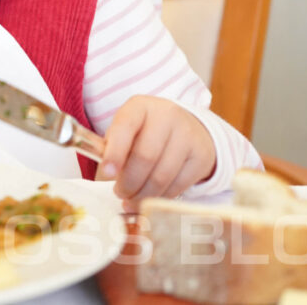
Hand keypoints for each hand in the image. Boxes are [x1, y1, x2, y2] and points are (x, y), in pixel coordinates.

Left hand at [95, 95, 215, 212]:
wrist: (187, 128)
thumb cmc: (146, 132)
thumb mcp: (126, 131)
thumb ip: (111, 148)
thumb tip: (104, 174)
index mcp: (140, 106)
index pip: (125, 127)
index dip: (115, 152)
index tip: (107, 173)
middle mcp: (167, 116)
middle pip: (145, 156)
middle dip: (129, 182)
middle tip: (120, 193)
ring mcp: (188, 135)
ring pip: (162, 175)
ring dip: (143, 195)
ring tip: (132, 199)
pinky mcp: (201, 156)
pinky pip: (178, 185)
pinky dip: (161, 198)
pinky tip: (151, 199)